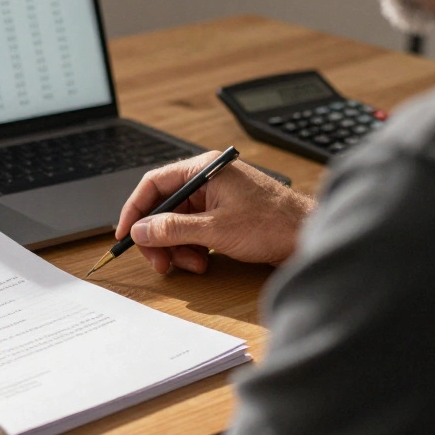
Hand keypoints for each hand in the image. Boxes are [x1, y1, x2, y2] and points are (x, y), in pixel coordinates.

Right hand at [116, 152, 315, 273]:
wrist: (309, 235)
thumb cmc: (273, 224)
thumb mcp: (216, 230)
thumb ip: (173, 229)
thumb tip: (141, 230)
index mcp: (205, 170)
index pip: (154, 184)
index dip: (135, 210)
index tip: (125, 234)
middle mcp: (209, 179)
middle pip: (165, 206)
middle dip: (159, 236)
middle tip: (160, 262)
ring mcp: (217, 196)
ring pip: (179, 222)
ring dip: (178, 247)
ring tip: (192, 264)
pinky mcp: (225, 214)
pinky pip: (195, 230)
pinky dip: (193, 248)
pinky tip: (204, 261)